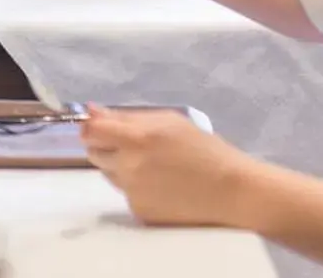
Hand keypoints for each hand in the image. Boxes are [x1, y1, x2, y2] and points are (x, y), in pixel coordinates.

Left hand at [81, 107, 257, 227]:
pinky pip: (126, 194)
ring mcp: (133, 192)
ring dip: (121, 167)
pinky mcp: (139, 212)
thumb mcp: (169, 122)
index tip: (100, 128)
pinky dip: (137, 187)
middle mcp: (129, 167)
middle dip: (107, 147)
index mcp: (137, 139)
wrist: (231, 190)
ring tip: (154, 166)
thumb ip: (127, 117)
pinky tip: (161, 185)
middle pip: (94, 154)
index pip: (91, 132)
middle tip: (134, 146)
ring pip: (110, 174)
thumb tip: (92, 111)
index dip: (92, 128)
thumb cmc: (203, 149)